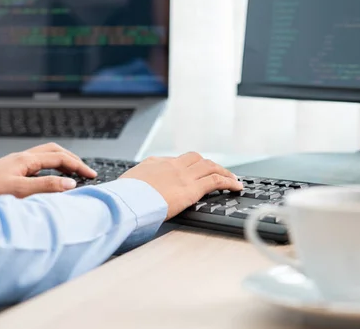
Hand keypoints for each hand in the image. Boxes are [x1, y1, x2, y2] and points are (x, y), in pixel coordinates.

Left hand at [0, 143, 96, 197]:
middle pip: (54, 151)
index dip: (78, 166)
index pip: (60, 158)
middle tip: (85, 170)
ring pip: (46, 155)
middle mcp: (22, 157)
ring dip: (62, 161)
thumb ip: (47, 186)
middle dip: (72, 159)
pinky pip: (38, 162)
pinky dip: (51, 167)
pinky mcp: (12, 169)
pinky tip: (51, 177)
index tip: (91, 174)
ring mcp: (16, 162)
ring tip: (72, 172)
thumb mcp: (21, 190)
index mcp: (26, 159)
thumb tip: (70, 183)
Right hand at [120, 152, 243, 219]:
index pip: (174, 161)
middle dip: (207, 164)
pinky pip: (216, 180)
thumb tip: (130, 191)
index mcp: (153, 163)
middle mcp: (171, 165)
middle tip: (217, 170)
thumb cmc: (122, 197)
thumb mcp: (125, 186)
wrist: (126, 200)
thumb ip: (134, 185)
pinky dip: (229, 181)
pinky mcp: (192, 188)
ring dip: (223, 171)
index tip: (190, 172)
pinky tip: (236, 186)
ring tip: (232, 178)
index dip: (186, 166)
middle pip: (195, 158)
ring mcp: (183, 175)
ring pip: (209, 166)